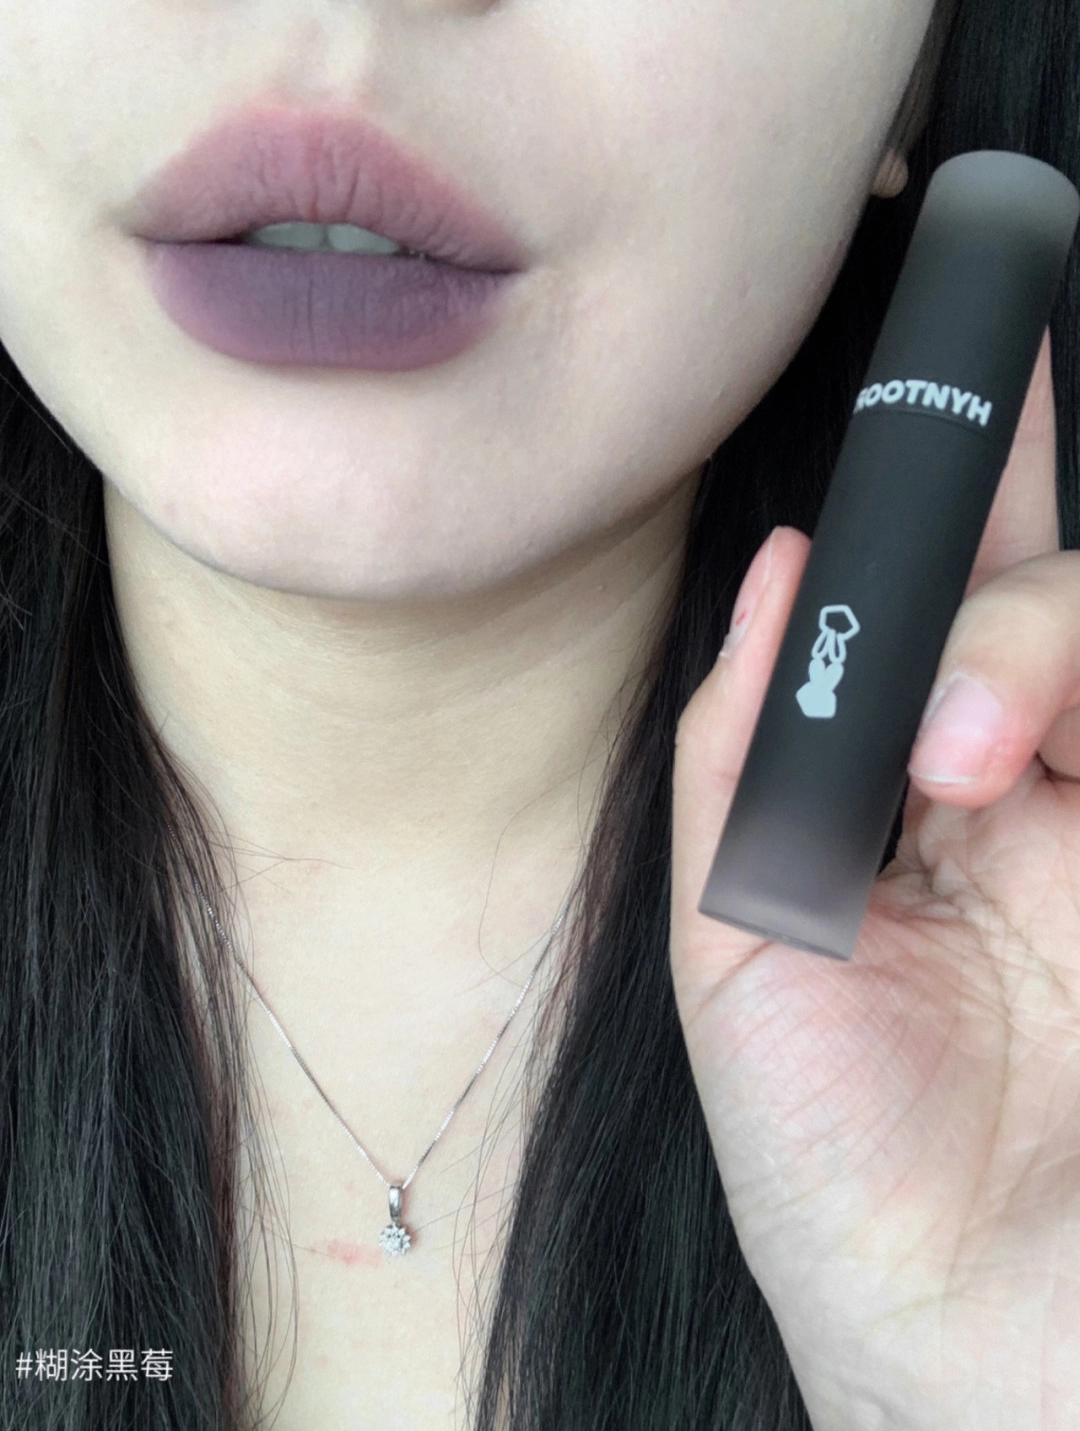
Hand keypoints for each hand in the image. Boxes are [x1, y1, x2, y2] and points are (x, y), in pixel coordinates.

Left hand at [671, 328, 1079, 1430]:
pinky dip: (1071, 694)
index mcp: (920, 804)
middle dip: (1018, 579)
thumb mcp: (741, 936)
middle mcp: (1038, 803)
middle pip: (1057, 614)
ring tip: (972, 765)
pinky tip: (1023, 771)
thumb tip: (780, 573)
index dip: (970, 496)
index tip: (972, 376)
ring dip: (1038, 653)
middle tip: (971, 598)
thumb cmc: (834, 1154)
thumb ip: (748, 748)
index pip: (954, 614)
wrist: (952, 1333)